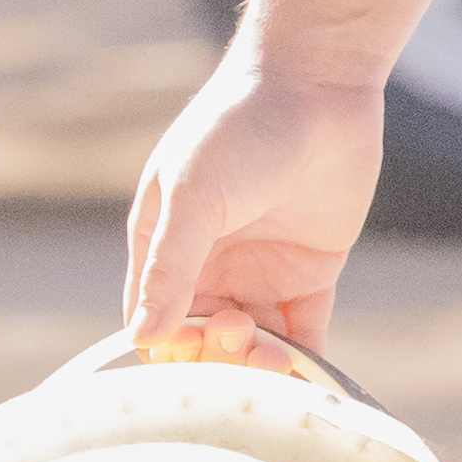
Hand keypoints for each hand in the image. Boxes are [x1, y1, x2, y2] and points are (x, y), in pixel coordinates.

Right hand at [120, 52, 384, 367]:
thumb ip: (170, 267)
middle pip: (202, 339)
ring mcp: (260, 271)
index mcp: (166, 243)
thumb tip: (142, 336)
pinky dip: (303, 360)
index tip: (190, 348)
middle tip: (239, 336)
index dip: (168, 344)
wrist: (319, 86)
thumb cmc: (241, 128)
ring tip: (272, 359)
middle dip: (215, 355)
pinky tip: (304, 376)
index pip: (154, 318)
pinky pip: (304, 332)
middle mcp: (210, 265)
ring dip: (257, 364)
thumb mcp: (194, 196)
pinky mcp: (310, 272)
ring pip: (253, 344)